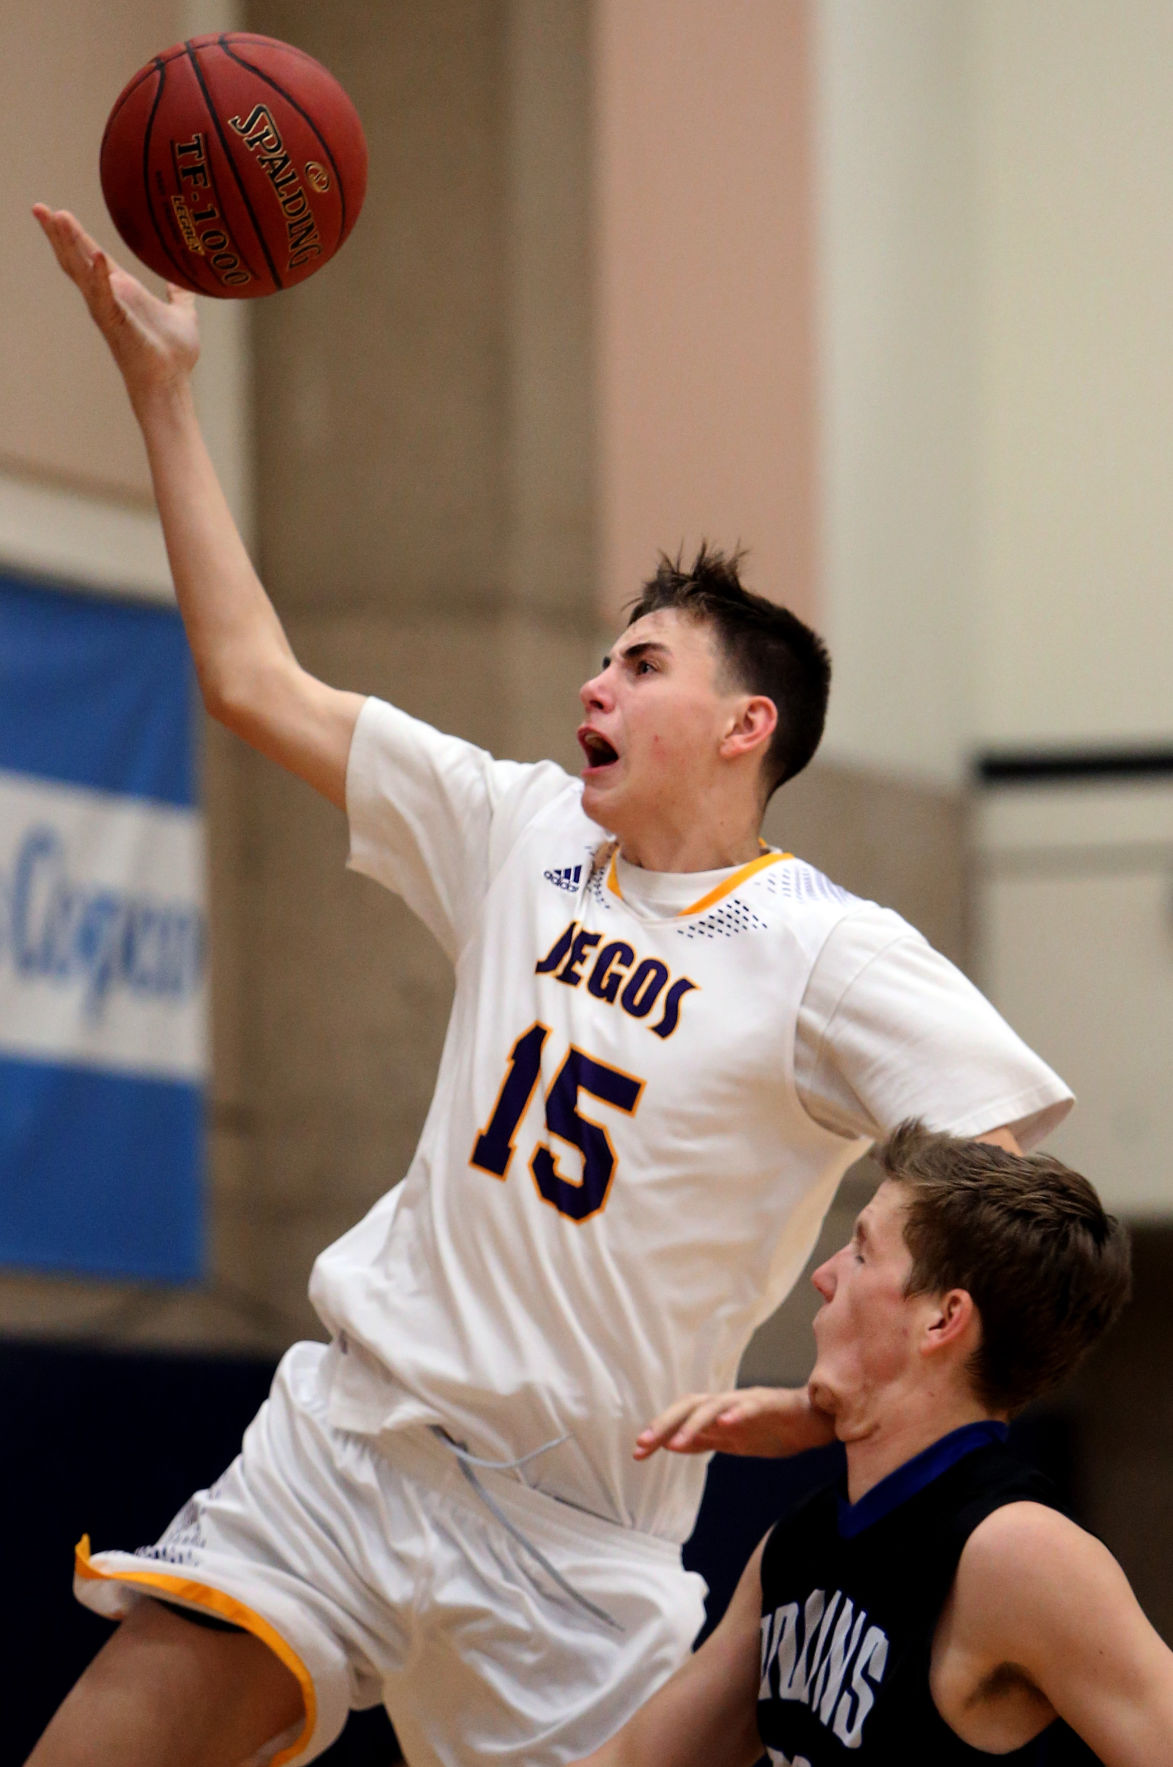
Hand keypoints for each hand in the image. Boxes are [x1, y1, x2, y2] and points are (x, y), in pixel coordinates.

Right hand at [33, 205, 199, 405]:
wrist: (172, 383)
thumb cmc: (174, 356)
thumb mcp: (182, 315)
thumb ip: (180, 296)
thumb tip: (181, 281)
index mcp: (121, 291)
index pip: (92, 255)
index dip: (75, 235)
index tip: (56, 211)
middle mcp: (108, 298)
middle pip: (75, 259)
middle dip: (57, 234)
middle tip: (39, 207)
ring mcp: (108, 311)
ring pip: (82, 273)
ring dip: (69, 246)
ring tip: (57, 219)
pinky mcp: (116, 325)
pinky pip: (106, 298)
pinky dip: (102, 278)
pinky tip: (100, 256)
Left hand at [634, 1386, 836, 1460]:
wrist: (815, 1422)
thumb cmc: (774, 1428)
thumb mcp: (733, 1441)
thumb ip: (704, 1441)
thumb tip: (670, 1444)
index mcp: (718, 1414)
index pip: (682, 1417)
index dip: (659, 1430)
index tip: (638, 1451)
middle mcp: (728, 1403)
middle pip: (690, 1405)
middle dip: (665, 1423)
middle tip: (644, 1444)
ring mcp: (749, 1401)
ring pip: (715, 1405)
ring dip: (694, 1423)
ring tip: (677, 1442)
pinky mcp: (771, 1404)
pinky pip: (751, 1407)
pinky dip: (737, 1413)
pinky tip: (725, 1423)